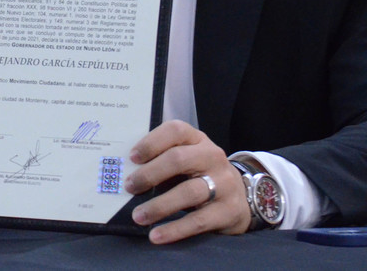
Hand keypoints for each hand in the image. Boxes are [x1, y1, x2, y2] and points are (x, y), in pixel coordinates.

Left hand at [123, 120, 248, 243]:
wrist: (240, 198)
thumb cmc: (200, 175)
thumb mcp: (186, 160)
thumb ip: (162, 160)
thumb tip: (126, 174)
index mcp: (197, 140)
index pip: (175, 130)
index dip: (152, 142)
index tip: (132, 157)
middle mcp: (213, 157)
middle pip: (179, 160)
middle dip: (150, 174)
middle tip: (130, 187)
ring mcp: (224, 183)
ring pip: (188, 191)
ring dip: (159, 206)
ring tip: (139, 216)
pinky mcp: (228, 210)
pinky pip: (198, 221)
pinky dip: (174, 229)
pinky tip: (156, 235)